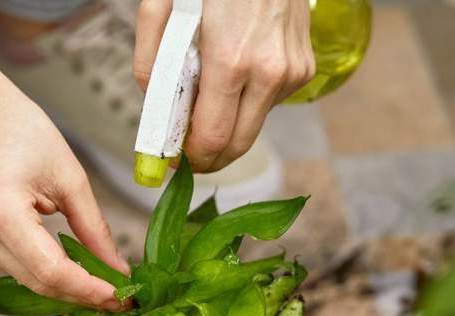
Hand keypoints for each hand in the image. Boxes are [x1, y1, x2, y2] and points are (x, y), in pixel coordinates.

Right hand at [0, 67, 127, 310]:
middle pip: (40, 283)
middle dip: (84, 295)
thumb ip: (95, 229)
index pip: (51, 270)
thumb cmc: (20, 131)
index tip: (121, 297)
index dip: (89, 289)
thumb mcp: (71, 178)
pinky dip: (51, 276)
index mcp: (1, 211)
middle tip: (121, 298)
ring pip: (30, 282)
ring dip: (70, 289)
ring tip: (105, 287)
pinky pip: (20, 270)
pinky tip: (77, 274)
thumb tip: (117, 268)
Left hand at [133, 0, 314, 172]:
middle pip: (237, 146)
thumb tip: (155, 106)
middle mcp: (269, 74)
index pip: (212, 140)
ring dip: (228, 125)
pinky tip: (238, 73)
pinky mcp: (303, 69)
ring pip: (253, 126)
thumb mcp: (163, 3)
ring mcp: (291, 73)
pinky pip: (269, 104)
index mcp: (231, 60)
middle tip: (189, 151)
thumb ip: (151, 61)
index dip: (192, 158)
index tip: (177, 160)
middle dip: (210, 156)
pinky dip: (248, 101)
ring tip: (210, 97)